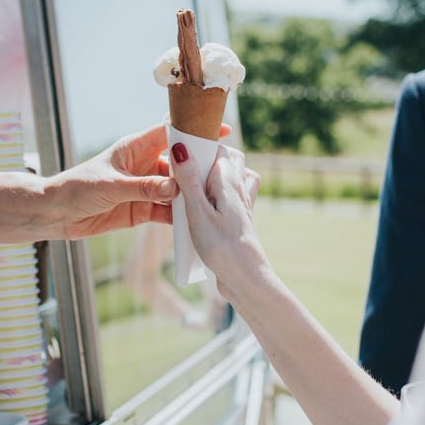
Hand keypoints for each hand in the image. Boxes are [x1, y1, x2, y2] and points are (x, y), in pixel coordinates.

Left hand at [48, 122, 229, 239]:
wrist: (55, 214)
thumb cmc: (77, 188)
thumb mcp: (112, 186)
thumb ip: (144, 187)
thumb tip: (176, 187)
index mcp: (136, 148)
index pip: (170, 132)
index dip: (194, 130)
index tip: (220, 130)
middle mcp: (144, 165)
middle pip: (179, 163)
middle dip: (199, 167)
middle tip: (224, 173)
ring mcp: (145, 188)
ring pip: (176, 189)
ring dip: (191, 194)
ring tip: (214, 200)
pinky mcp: (142, 209)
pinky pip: (167, 211)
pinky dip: (180, 216)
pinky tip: (195, 222)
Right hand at [170, 139, 264, 301]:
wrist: (246, 279)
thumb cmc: (222, 247)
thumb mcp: (198, 212)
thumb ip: (189, 180)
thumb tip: (181, 147)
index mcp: (230, 181)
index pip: (217, 149)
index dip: (199, 145)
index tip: (178, 150)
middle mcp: (240, 189)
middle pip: (229, 160)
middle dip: (209, 157)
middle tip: (186, 169)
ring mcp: (243, 205)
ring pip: (235, 177)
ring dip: (218, 175)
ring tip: (197, 187)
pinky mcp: (241, 220)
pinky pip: (234, 197)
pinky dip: (223, 195)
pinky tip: (208, 207)